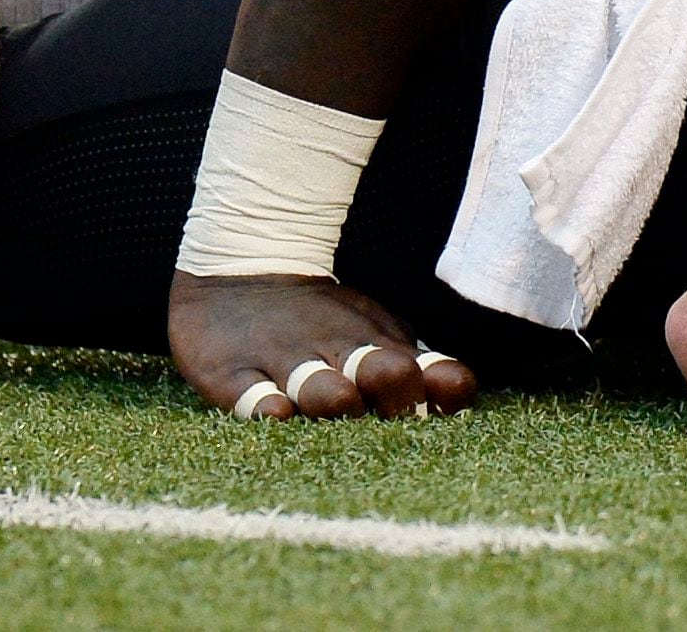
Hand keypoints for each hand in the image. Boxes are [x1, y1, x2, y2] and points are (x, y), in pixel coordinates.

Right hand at [169, 272, 477, 419]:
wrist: (239, 271)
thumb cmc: (321, 320)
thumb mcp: (374, 331)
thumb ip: (415, 365)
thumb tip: (456, 394)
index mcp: (380, 347)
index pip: (431, 373)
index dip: (444, 394)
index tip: (444, 412)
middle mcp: (338, 353)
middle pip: (386, 374)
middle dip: (400, 396)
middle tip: (399, 415)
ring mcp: (285, 362)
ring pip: (321, 388)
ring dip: (337, 399)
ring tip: (341, 402)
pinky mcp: (231, 373)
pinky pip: (250, 395)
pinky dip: (266, 405)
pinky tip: (277, 410)